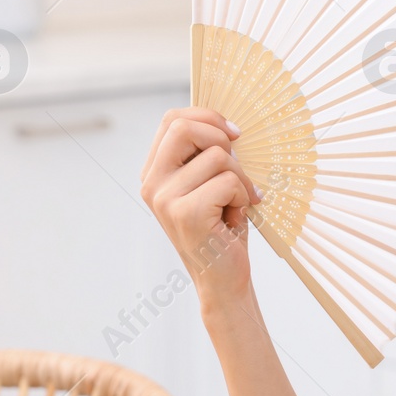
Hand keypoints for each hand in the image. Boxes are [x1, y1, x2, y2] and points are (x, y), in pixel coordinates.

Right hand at [139, 107, 261, 304]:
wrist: (223, 278)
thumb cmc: (222, 228)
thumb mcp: (209, 183)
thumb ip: (206, 154)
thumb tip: (227, 124)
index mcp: (154, 172)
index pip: (172, 119)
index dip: (207, 117)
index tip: (234, 133)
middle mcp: (152, 183)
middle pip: (184, 127)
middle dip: (222, 140)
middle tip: (237, 169)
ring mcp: (165, 199)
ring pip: (217, 156)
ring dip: (240, 178)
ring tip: (235, 203)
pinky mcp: (186, 213)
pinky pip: (227, 181)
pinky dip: (243, 196)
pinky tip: (235, 216)